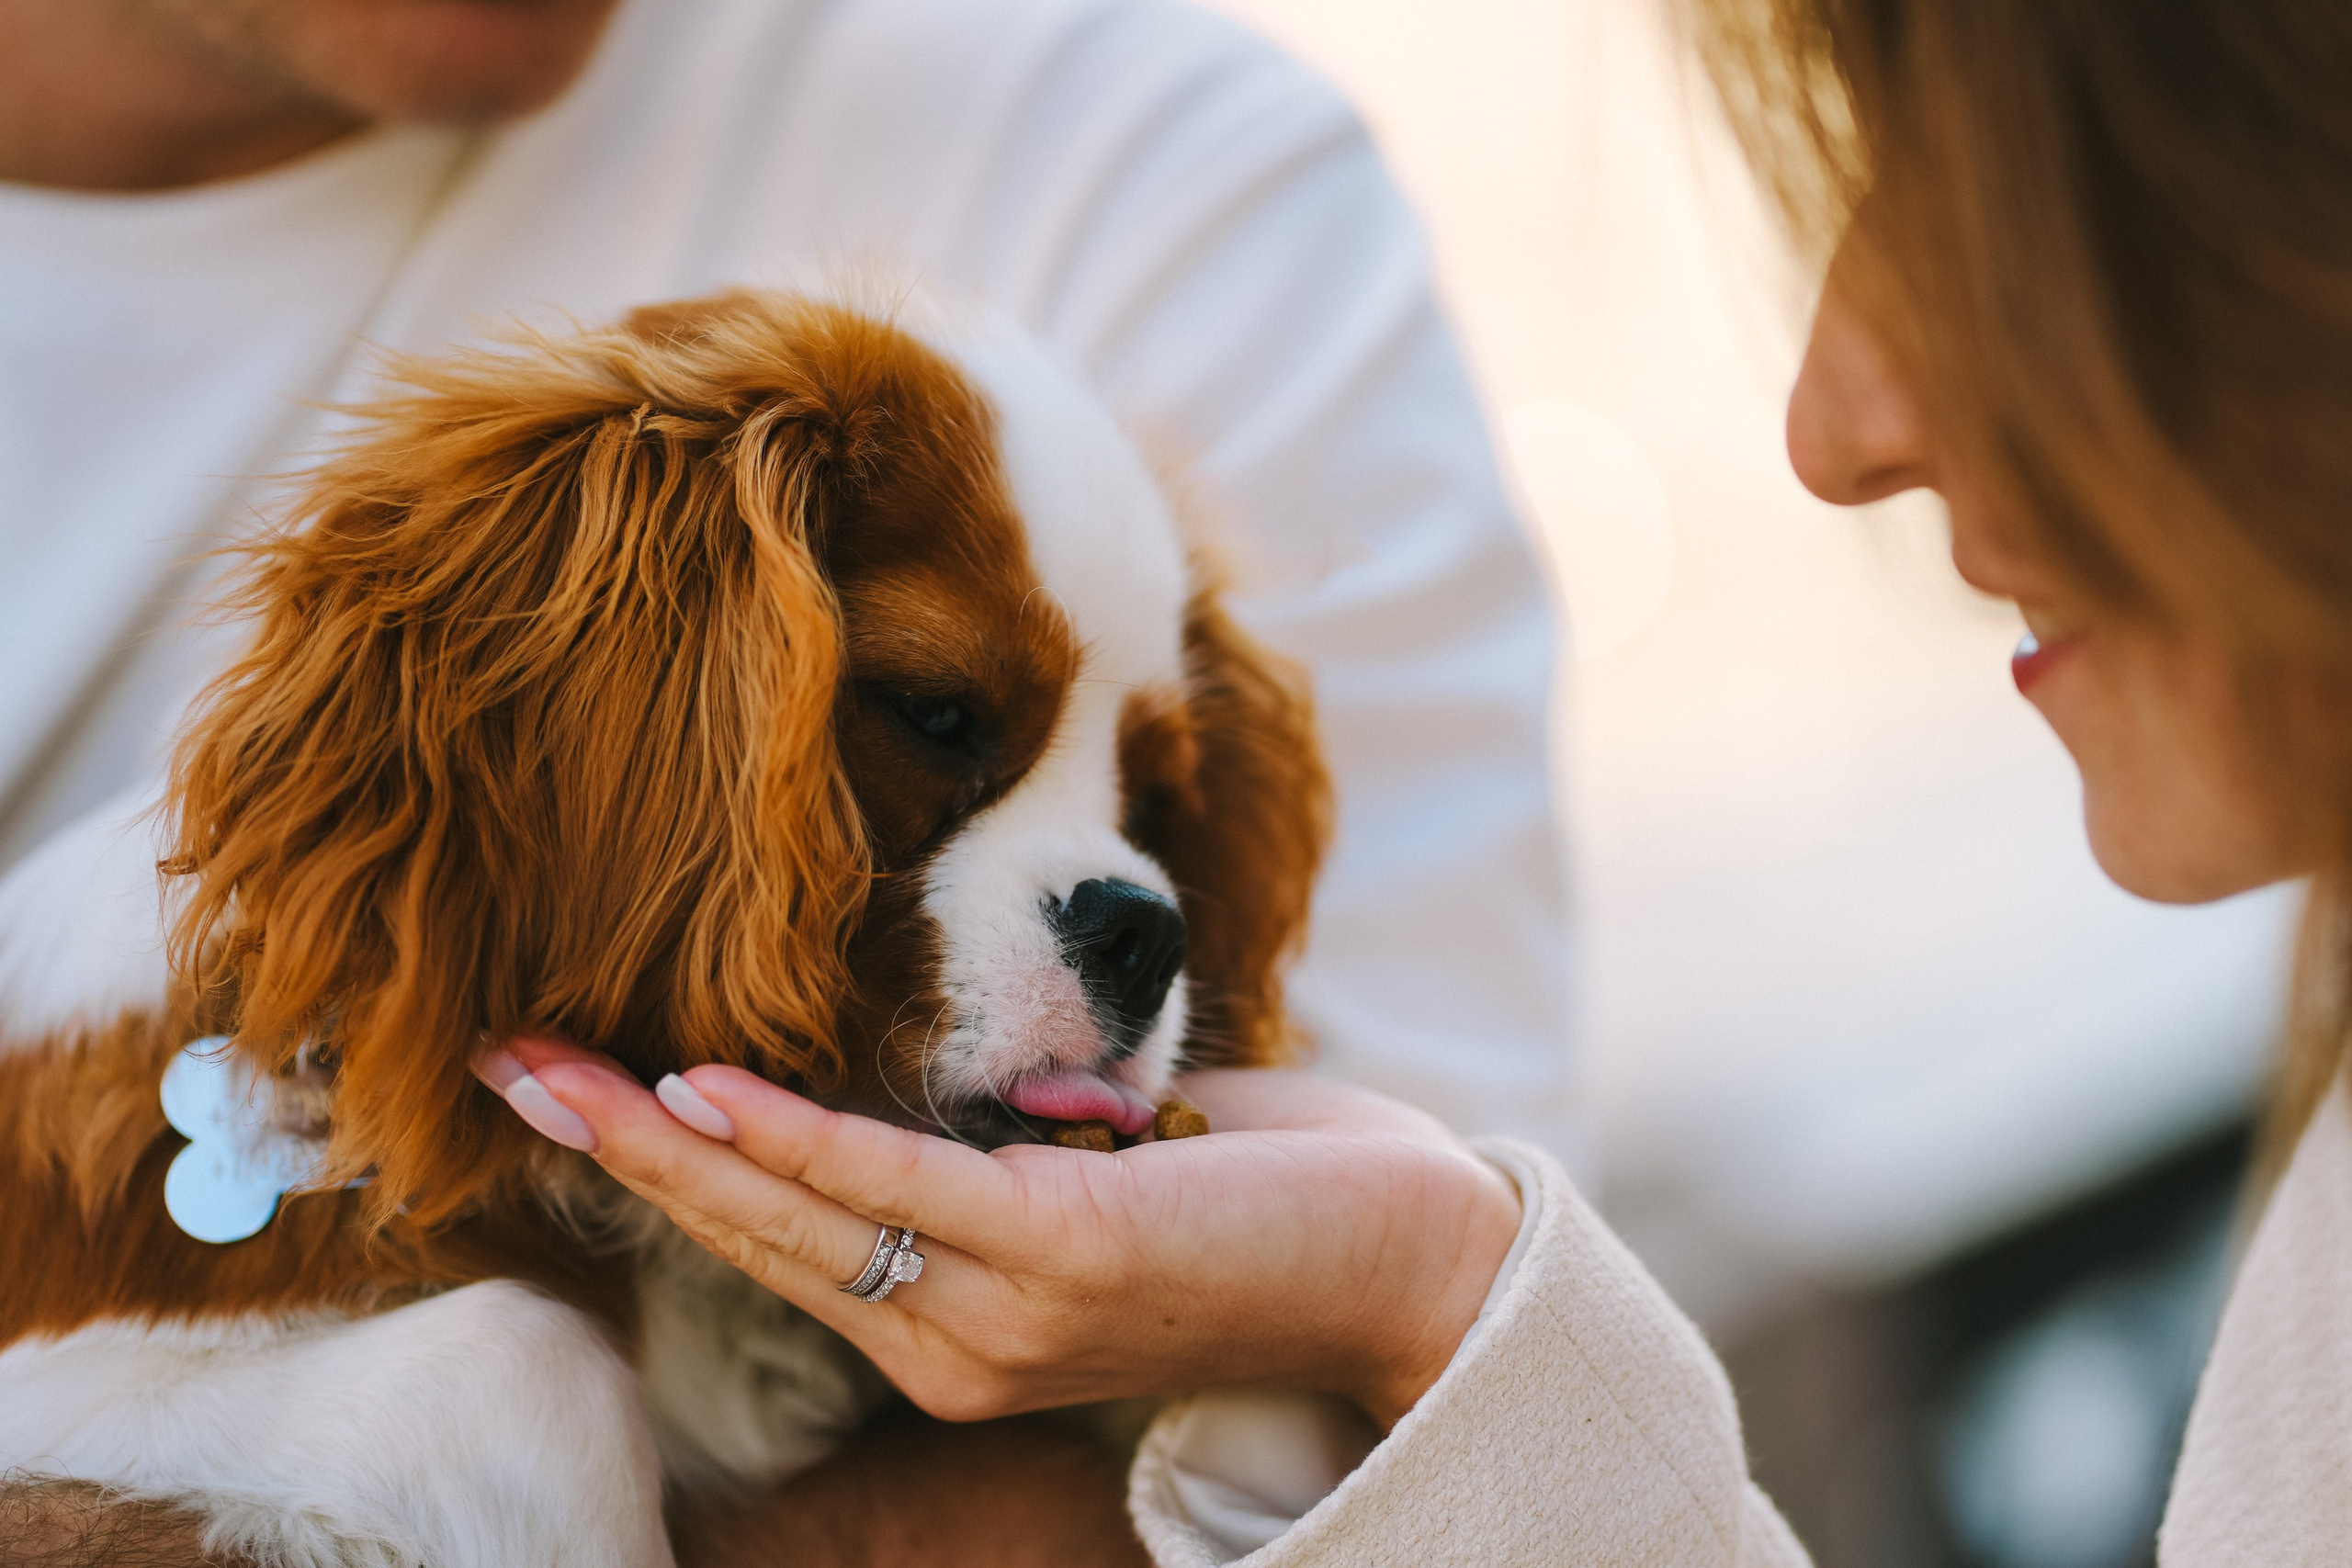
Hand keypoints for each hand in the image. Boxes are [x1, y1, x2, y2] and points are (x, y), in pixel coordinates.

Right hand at [478, 1042, 1521, 1428]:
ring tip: (551, 1071)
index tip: (561, 1091)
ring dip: (661, 1136)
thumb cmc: (1255, 1197)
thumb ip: (985, 1146)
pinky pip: (895, 1188)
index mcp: (949, 1333)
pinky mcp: (1057, 1258)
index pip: (772, 1245)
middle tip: (499, 1067)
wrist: (1412, 1253)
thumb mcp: (1090, 1172)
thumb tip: (900, 1067)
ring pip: (792, 1215)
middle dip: (615, 1148)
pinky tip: (701, 1085)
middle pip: (747, 1236)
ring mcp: (997, 1318)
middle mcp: (950, 1349)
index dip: (657, 1169)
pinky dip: (791, 1137)